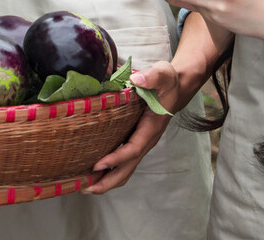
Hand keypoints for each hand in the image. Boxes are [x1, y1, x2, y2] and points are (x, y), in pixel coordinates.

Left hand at [85, 60, 182, 193]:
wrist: (177, 87)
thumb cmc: (168, 81)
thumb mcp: (163, 74)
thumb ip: (151, 77)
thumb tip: (137, 79)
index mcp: (151, 128)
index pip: (133, 148)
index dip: (116, 158)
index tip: (97, 165)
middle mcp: (147, 140)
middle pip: (128, 167)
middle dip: (109, 180)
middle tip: (87, 188)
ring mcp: (141, 142)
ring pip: (126, 168)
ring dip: (108, 179)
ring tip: (86, 186)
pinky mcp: (136, 140)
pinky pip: (124, 160)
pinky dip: (110, 169)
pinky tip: (95, 171)